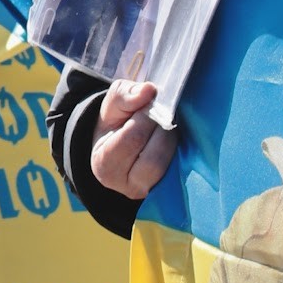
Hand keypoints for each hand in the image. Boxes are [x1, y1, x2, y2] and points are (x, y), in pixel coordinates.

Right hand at [90, 80, 177, 199]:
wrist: (120, 144)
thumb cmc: (116, 122)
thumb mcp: (113, 104)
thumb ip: (126, 94)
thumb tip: (149, 90)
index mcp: (105, 163)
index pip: (132, 139)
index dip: (144, 118)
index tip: (147, 104)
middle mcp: (125, 184)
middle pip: (153, 156)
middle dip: (160, 129)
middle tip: (158, 113)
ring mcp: (147, 191)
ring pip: (167, 165)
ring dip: (170, 140)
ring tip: (164, 126)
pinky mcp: (165, 191)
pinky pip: (178, 172)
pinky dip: (178, 151)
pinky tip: (172, 138)